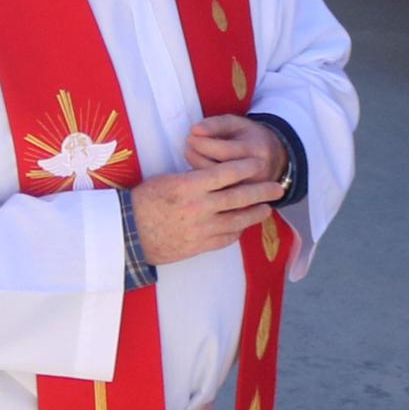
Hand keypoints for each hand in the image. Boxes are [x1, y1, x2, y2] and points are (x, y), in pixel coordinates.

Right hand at [129, 121, 286, 264]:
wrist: (130, 234)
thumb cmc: (144, 201)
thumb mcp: (166, 180)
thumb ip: (193, 179)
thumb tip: (215, 176)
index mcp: (189, 186)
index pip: (225, 174)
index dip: (244, 167)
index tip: (257, 162)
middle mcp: (200, 208)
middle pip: (238, 197)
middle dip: (261, 191)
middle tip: (278, 187)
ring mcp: (202, 229)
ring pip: (238, 220)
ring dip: (255, 213)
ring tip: (267, 208)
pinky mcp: (201, 246)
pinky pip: (227, 238)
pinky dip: (238, 231)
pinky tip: (243, 226)